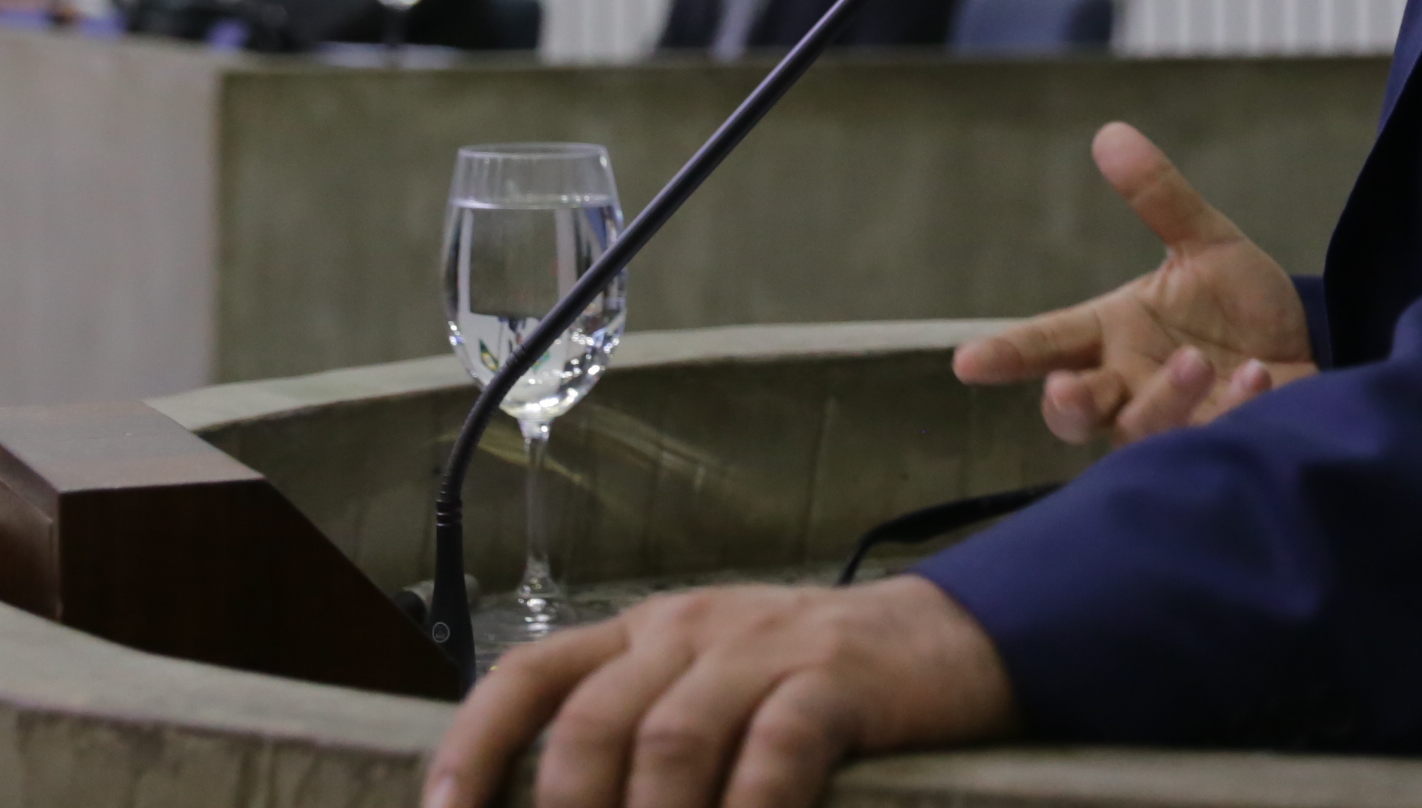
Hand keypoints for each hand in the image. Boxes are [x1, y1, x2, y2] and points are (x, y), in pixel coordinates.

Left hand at [425, 579, 1013, 807]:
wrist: (948, 638)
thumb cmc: (813, 688)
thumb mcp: (713, 693)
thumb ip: (643, 745)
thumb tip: (570, 807)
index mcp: (643, 634)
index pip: (530, 675)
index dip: (474, 747)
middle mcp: (688, 632)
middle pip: (591, 721)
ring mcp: (763, 650)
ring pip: (670, 740)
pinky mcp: (837, 679)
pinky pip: (778, 748)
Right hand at [951, 121, 1312, 444]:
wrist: (1308, 350)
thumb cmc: (1241, 307)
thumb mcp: (1206, 244)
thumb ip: (1160, 197)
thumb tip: (1111, 133)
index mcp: (1111, 335)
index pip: (1047, 343)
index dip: (1007, 353)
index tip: (968, 363)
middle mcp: (1129, 384)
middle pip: (1073, 411)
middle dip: (1068, 404)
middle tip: (1071, 390)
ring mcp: (1171, 424)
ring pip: (1140, 429)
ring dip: (1163, 398)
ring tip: (1198, 363)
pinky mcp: (1220, 445)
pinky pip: (1213, 437)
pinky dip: (1233, 407)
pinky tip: (1257, 377)